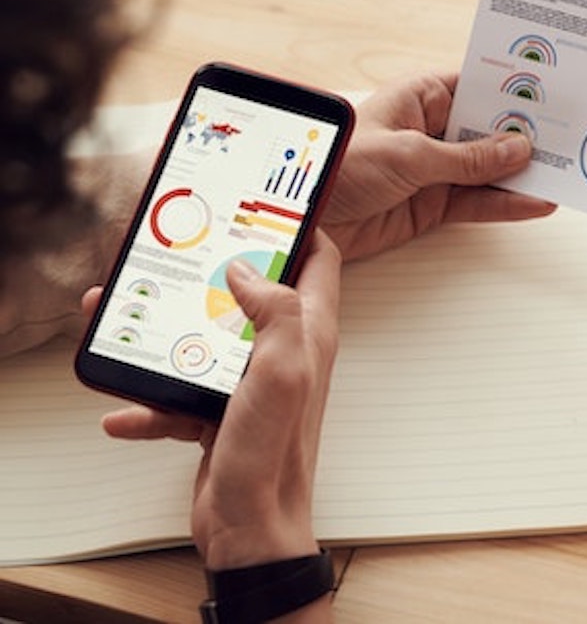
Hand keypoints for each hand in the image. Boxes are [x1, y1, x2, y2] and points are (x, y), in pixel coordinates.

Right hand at [86, 232, 341, 569]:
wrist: (252, 527)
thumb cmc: (276, 453)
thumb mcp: (283, 370)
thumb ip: (274, 311)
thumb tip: (246, 269)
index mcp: (309, 333)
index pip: (319, 260)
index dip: (295, 228)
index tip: (257, 207)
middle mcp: (284, 352)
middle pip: (247, 292)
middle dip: (208, 274)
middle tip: (172, 257)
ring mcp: (249, 383)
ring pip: (203, 340)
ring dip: (162, 334)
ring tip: (121, 323)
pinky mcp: (219, 413)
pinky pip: (176, 395)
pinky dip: (149, 403)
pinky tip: (123, 410)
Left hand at [321, 72, 554, 260]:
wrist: (297, 216)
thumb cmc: (334, 165)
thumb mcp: (408, 155)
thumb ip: (467, 157)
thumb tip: (515, 148)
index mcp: (419, 97)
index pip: (477, 86)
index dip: (513, 90)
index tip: (552, 94)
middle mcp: (429, 130)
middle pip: (489, 130)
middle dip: (526, 134)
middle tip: (569, 136)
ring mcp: (433, 170)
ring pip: (489, 169)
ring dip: (523, 173)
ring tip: (563, 172)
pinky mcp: (431, 206)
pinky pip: (478, 202)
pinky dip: (507, 204)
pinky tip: (535, 202)